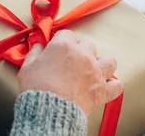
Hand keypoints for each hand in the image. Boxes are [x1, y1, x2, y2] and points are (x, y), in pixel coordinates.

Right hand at [17, 0, 122, 115]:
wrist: (48, 110)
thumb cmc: (36, 88)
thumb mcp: (27, 66)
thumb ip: (35, 53)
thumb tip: (39, 46)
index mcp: (64, 46)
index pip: (66, 34)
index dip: (60, 41)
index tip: (55, 49)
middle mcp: (83, 55)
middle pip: (87, 44)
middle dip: (79, 50)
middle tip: (69, 60)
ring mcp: (95, 72)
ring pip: (109, 60)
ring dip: (101, 63)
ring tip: (92, 69)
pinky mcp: (101, 90)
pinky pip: (116, 85)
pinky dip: (111, 86)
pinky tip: (103, 86)